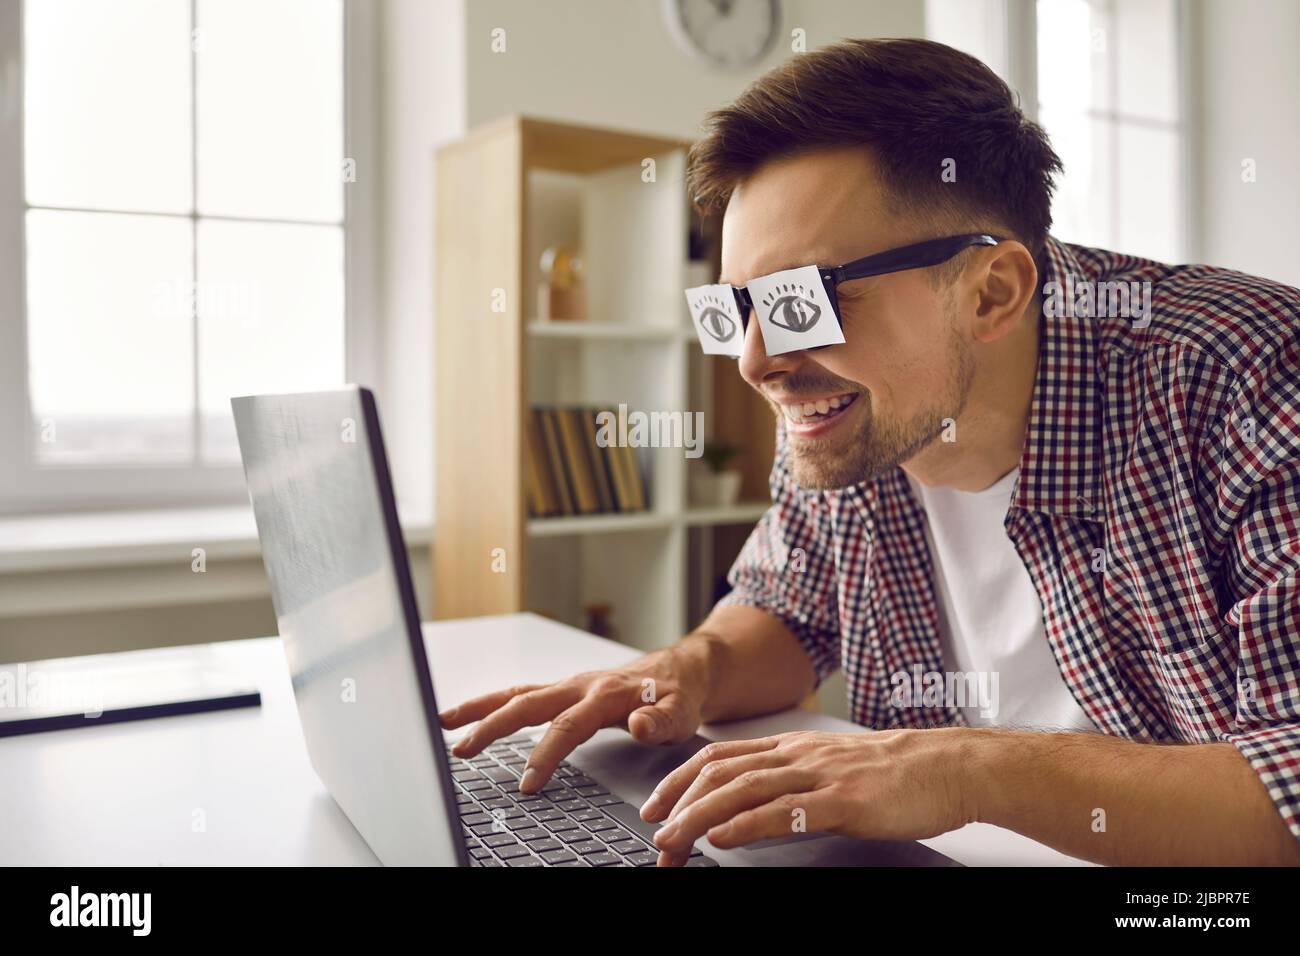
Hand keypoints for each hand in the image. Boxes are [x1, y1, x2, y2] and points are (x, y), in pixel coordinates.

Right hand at [438, 641, 712, 793]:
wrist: (681, 670)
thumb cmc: (679, 693)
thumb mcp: (682, 711)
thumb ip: (661, 721)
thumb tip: (639, 724)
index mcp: (605, 694)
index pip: (567, 726)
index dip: (546, 755)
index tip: (528, 783)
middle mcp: (580, 685)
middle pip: (527, 703)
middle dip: (490, 726)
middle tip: (460, 750)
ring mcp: (568, 686)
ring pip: (516, 693)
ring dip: (480, 708)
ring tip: (444, 723)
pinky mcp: (564, 691)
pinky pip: (522, 694)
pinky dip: (493, 703)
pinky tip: (470, 716)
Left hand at [640, 729, 974, 864]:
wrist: (949, 766)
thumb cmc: (896, 771)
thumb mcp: (831, 767)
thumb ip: (792, 782)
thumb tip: (752, 808)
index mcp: (792, 746)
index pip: (719, 756)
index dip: (680, 779)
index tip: (655, 804)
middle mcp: (798, 755)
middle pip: (720, 771)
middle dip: (678, 801)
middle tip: (653, 831)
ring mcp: (819, 775)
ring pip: (743, 789)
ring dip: (699, 815)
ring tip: (672, 838)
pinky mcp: (843, 800)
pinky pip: (786, 811)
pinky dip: (747, 823)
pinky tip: (723, 836)